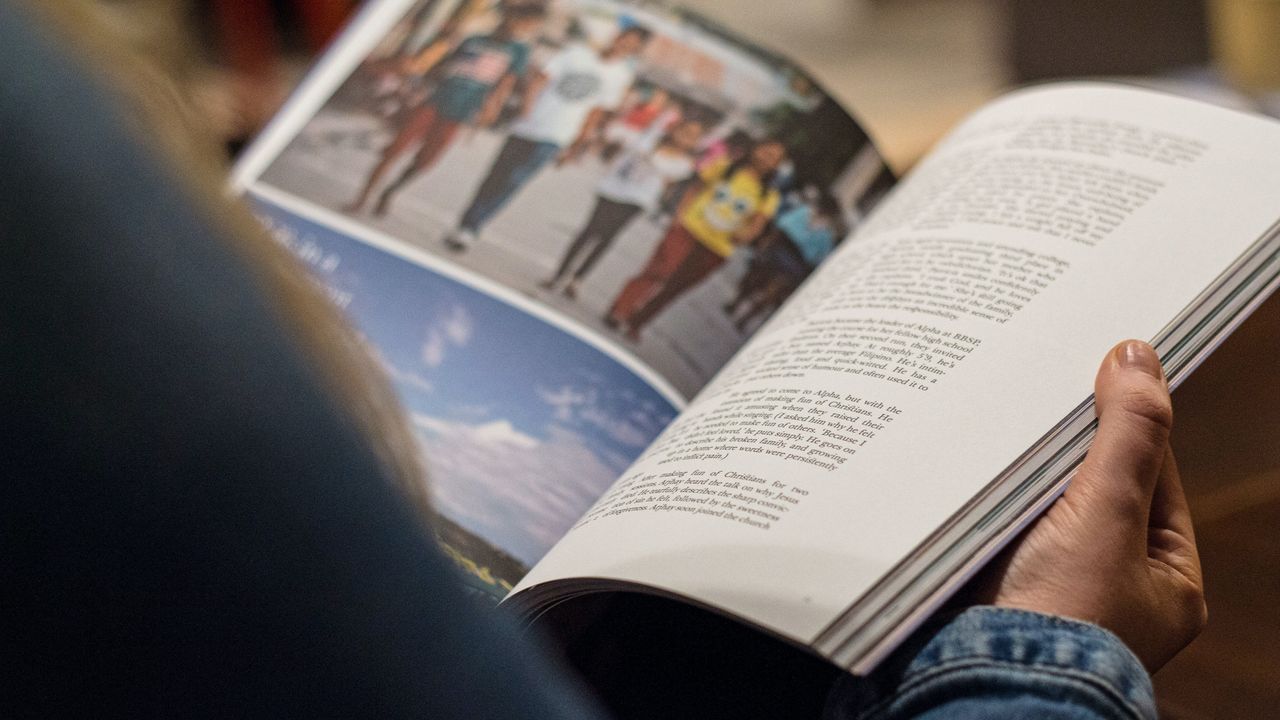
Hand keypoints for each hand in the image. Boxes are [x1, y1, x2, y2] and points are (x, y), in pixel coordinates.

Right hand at [978, 340, 1205, 670]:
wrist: (979, 680)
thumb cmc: (1059, 618)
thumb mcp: (1108, 513)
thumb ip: (1129, 434)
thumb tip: (1138, 357)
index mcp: (1164, 581)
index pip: (1153, 477)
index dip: (1125, 424)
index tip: (1098, 373)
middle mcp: (1114, 588)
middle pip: (1094, 488)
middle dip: (1063, 447)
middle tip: (1037, 392)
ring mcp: (1055, 590)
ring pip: (1042, 506)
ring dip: (1019, 473)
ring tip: (996, 425)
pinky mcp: (1001, 588)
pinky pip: (1000, 525)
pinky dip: (988, 498)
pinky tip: (968, 468)